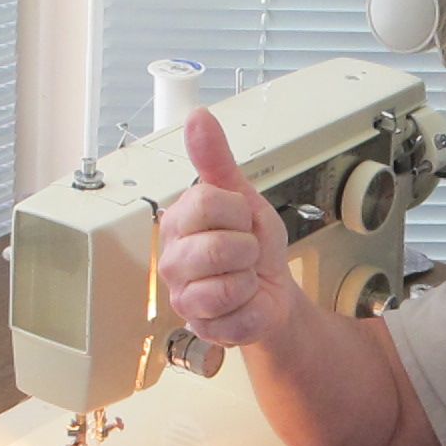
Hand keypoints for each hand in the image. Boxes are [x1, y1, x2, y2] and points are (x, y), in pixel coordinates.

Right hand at [157, 108, 295, 346]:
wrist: (273, 289)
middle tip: (244, 251)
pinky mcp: (201, 327)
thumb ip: (217, 159)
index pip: (207, 204)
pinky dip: (252, 307)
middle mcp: (173, 259)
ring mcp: (183, 296)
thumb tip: (198, 117)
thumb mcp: (242, 195)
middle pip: (218, 247)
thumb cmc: (253, 244)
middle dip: (248, 248)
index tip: (240, 219)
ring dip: (250, 278)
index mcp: (179, 221)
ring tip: (242, 276)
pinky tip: (242, 302)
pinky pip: (237, 314)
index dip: (238, 212)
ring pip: (228, 284)